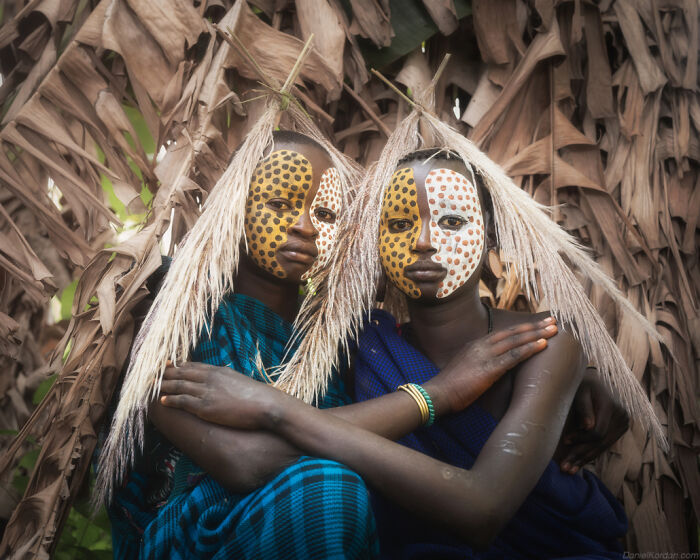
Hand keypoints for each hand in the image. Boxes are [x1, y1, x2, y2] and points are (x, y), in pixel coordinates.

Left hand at [158, 362, 287, 429]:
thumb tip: (220, 378)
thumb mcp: (238, 380)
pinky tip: (162, 401)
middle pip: (181, 373)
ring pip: (178, 386)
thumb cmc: (255, 395)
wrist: (264, 404)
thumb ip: (225, 378)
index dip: (177, 366)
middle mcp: (209, 378)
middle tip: (152, 375)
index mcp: (217, 370)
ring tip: (152, 387)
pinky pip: (182, 401)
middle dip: (166, 374)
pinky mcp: (205, 406)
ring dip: (164, 386)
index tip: (166, 366)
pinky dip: (170, 400)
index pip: (192, 365)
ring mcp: (206, 392)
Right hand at [425, 317, 558, 414]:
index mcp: (476, 345)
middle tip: (553, 319)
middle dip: (534, 325)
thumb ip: (478, 362)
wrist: (437, 394)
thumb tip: (492, 365)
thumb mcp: (464, 367)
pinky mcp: (488, 369)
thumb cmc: (450, 386)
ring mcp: (485, 355)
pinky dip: (529, 349)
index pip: (503, 333)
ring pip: (515, 340)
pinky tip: (543, 344)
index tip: (537, 324)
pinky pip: (513, 356)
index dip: (522, 328)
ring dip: (537, 333)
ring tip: (554, 329)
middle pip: (512, 332)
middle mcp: (481, 345)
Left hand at [556, 367, 629, 473]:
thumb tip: (588, 427)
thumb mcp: (580, 391)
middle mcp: (621, 417)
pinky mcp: (620, 428)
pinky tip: (579, 463)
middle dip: (581, 455)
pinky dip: (592, 454)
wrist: (594, 379)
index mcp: (611, 407)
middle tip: (564, 468)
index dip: (581, 439)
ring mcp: (623, 424)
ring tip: (569, 470)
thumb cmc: (582, 384)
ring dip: (585, 459)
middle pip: (601, 442)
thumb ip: (584, 407)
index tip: (565, 441)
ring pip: (603, 446)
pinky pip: (605, 444)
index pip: (597, 432)